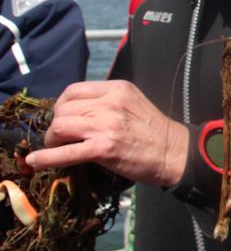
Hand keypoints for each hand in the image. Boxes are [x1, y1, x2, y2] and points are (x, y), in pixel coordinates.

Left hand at [25, 80, 188, 185]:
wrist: (174, 153)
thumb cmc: (155, 131)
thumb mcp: (133, 103)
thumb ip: (108, 101)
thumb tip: (76, 111)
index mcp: (118, 88)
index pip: (73, 90)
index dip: (61, 105)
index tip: (63, 117)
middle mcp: (110, 103)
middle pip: (63, 109)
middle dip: (55, 124)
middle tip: (59, 137)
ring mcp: (106, 125)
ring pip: (60, 126)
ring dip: (52, 139)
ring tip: (56, 147)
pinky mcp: (103, 148)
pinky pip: (65, 152)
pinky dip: (46, 157)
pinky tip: (36, 161)